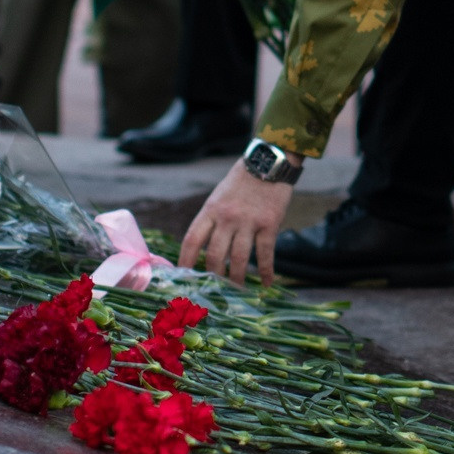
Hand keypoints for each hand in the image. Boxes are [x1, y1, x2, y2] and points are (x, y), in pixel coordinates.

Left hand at [180, 158, 296, 285]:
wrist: (268, 162)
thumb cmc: (241, 182)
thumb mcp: (218, 197)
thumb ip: (211, 220)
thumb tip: (203, 249)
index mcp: (210, 210)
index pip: (192, 240)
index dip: (186, 261)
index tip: (184, 277)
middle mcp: (226, 217)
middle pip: (214, 255)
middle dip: (214, 276)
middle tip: (215, 290)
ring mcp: (248, 221)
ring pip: (238, 258)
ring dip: (237, 278)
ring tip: (238, 291)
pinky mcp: (269, 224)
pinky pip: (266, 253)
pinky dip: (267, 271)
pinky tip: (267, 283)